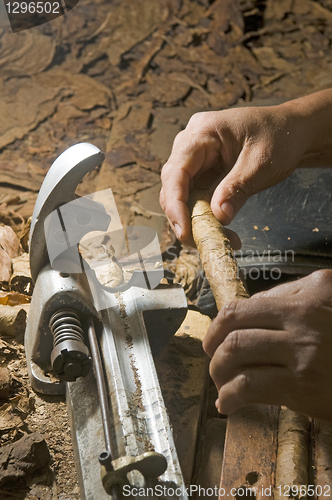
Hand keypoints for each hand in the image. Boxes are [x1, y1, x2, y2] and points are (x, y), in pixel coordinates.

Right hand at [160, 90, 331, 244]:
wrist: (293, 130)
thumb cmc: (279, 137)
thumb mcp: (261, 163)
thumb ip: (237, 188)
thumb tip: (219, 217)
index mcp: (201, 132)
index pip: (176, 172)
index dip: (175, 204)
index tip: (185, 231)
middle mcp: (191, 144)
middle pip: (172, 187)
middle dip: (184, 218)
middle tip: (204, 243)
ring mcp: (195, 158)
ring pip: (180, 196)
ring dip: (195, 221)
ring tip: (222, 239)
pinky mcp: (202, 171)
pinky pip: (194, 198)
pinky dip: (204, 217)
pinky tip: (222, 230)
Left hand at [203, 270, 331, 421]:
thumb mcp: (327, 301)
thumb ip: (291, 297)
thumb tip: (249, 308)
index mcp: (304, 298)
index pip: (242, 307)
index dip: (217, 325)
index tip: (214, 338)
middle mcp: (301, 320)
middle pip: (233, 330)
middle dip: (213, 348)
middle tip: (214, 360)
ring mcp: (302, 353)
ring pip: (236, 355)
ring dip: (218, 373)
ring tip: (221, 383)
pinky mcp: (303, 386)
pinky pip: (249, 387)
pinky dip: (230, 396)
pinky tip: (228, 404)